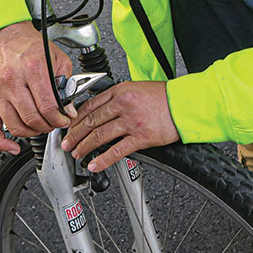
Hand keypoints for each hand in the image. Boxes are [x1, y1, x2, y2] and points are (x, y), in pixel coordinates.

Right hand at [0, 21, 73, 154]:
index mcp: (32, 69)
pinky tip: (14, 146)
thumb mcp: (56, 56)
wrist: (5, 35)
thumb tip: (69, 107)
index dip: (60, 118)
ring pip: (16, 126)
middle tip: (55, 124)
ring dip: (32, 133)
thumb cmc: (30, 45)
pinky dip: (2, 143)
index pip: (48, 106)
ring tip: (40, 127)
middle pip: (33, 118)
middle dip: (49, 126)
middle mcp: (12, 81)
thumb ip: (65, 81)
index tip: (66, 119)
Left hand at [61, 81, 179, 171]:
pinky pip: (116, 150)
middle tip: (67, 142)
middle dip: (75, 134)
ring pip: (99, 136)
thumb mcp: (137, 88)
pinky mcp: (141, 137)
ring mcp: (131, 121)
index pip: (90, 105)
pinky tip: (94, 164)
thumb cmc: (165, 97)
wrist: (185, 104)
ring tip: (77, 154)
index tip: (70, 125)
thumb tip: (102, 110)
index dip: (76, 118)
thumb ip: (119, 98)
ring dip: (84, 147)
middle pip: (91, 121)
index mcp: (120, 91)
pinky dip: (102, 159)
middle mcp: (123, 105)